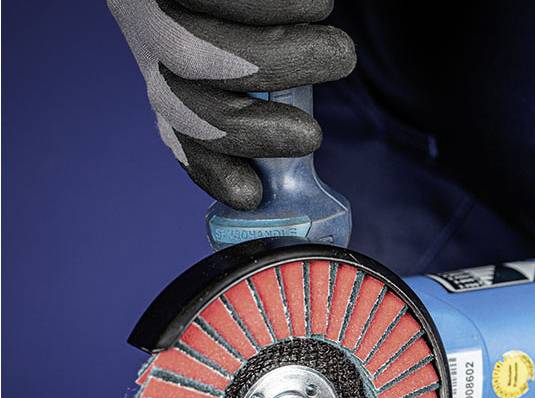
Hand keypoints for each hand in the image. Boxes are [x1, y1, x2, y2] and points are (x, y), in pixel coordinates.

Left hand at [108, 0, 354, 209]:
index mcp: (167, 58)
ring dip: (290, 65)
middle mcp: (150, 30)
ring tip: (337, 51)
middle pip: (184, 103)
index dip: (208, 167)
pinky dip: (291, 9)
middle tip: (311, 139)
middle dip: (253, 134)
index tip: (251, 195)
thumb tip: (281, 163)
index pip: (175, 125)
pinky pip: (239, 2)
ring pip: (212, 56)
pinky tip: (312, 3)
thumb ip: (258, 89)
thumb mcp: (241, 38)